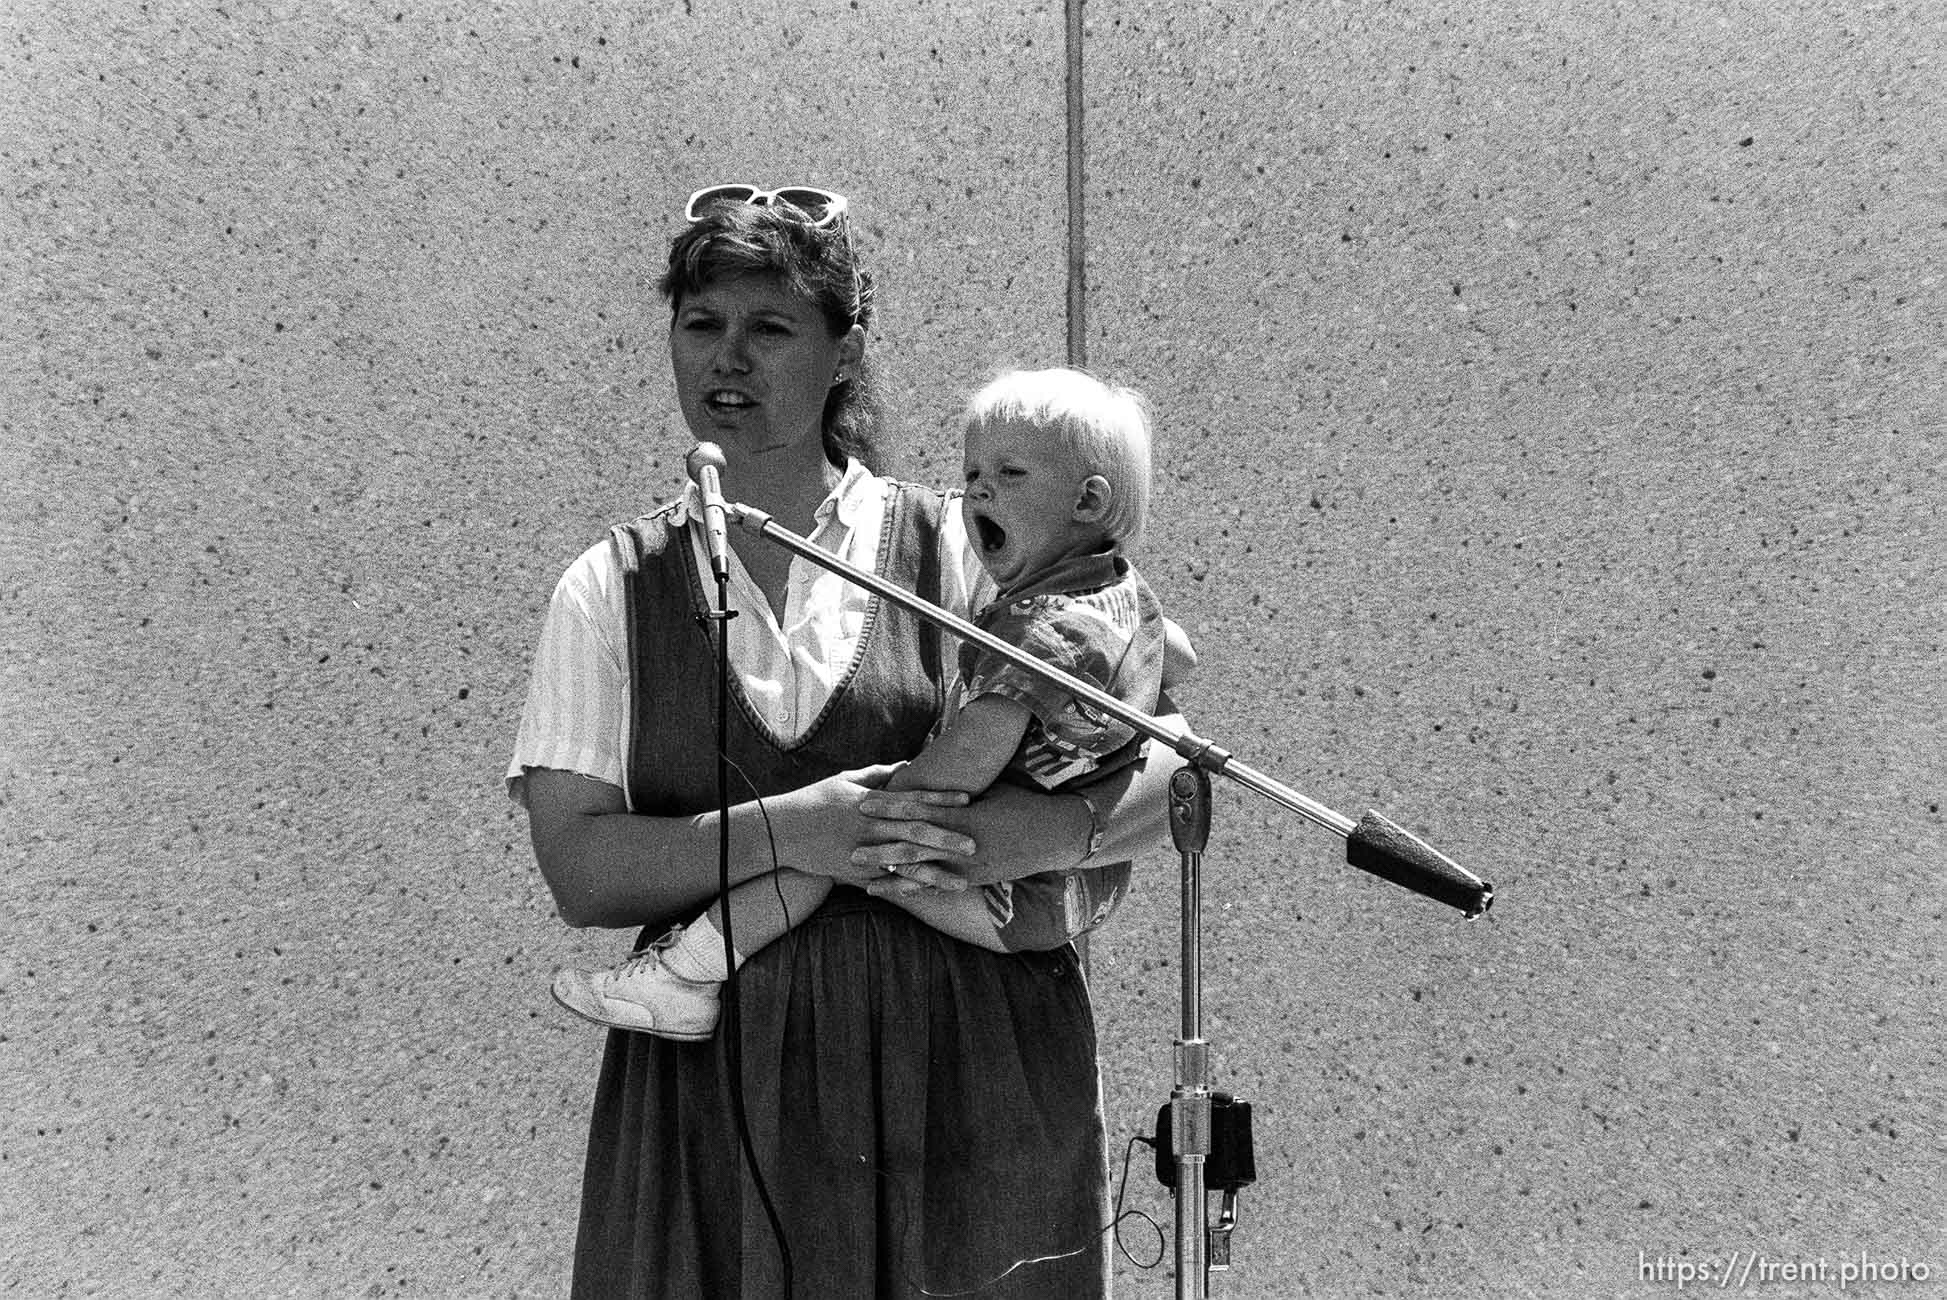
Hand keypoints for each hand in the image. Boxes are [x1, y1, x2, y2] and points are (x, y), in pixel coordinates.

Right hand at [777, 766, 972, 889]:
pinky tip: (931, 895)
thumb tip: (906, 764)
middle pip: (915, 833)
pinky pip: (887, 882)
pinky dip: (909, 888)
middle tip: (974, 845)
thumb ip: (879, 774)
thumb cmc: (816, 800)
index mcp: (871, 801)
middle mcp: (870, 826)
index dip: (940, 800)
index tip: (966, 800)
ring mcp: (863, 851)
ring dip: (936, 873)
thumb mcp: (846, 780)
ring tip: (961, 882)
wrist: (783, 831)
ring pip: (905, 864)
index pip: (912, 799)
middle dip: (946, 840)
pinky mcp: (855, 873)